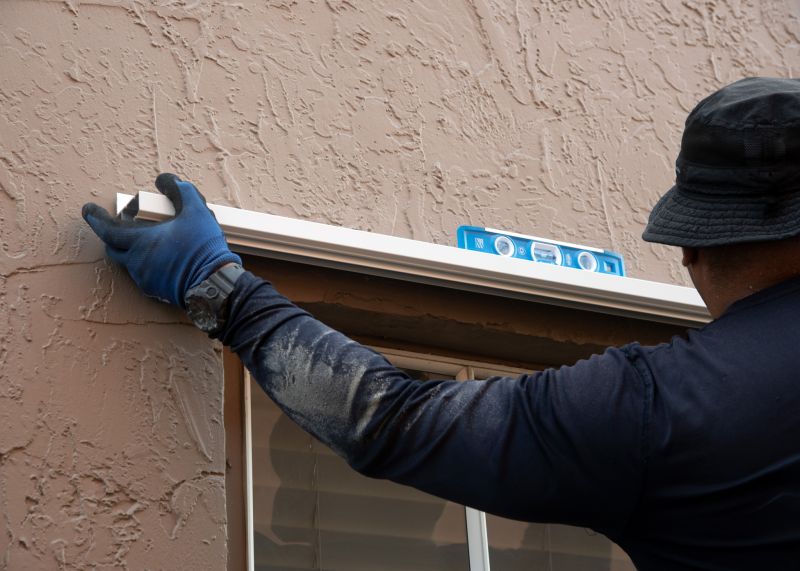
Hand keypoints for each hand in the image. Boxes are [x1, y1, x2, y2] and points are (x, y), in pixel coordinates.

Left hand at [82, 173, 241, 307]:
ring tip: (153, 240)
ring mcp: (146, 279)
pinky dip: (148, 262)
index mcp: (141, 242)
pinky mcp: (157, 291)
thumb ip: (181, 191)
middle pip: (114, 248)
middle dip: (114, 235)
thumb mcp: (197, 212)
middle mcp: (137, 262)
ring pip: (130, 262)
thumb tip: (167, 180)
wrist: (215, 284)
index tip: (88, 210)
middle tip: (124, 224)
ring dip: (134, 249)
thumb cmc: (203, 249)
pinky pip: (144, 274)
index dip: (96, 218)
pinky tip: (166, 257)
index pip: (107, 230)